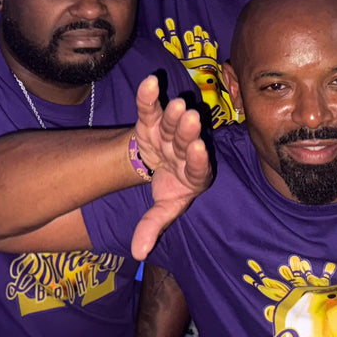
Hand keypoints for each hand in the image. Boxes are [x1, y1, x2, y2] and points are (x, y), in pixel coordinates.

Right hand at [128, 76, 212, 259]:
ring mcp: (169, 132)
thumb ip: (152, 227)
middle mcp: (185, 149)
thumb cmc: (168, 188)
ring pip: (172, 122)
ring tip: (176, 105)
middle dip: (186, 131)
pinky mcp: (153, 119)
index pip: (199, 167)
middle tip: (190, 119)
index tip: (198, 151)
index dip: (198, 159)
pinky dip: (149, 95)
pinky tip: (150, 82)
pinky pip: (152, 106)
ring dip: (172, 114)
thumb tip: (137, 254)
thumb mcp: (163, 208)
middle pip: (186, 140)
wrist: (158, 166)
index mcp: (194, 173)